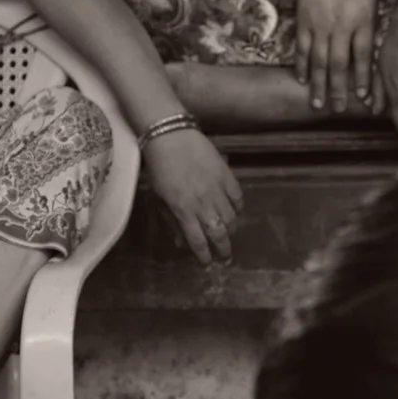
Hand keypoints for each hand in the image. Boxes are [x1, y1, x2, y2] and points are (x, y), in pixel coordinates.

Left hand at [143, 125, 242, 265]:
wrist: (171, 135)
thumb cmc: (159, 167)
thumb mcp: (159, 197)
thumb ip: (172, 219)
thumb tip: (181, 241)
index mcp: (184, 210)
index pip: (197, 240)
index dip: (203, 255)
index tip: (207, 263)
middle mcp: (203, 203)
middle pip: (219, 233)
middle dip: (223, 249)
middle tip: (225, 258)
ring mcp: (218, 190)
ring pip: (231, 219)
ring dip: (231, 230)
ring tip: (229, 235)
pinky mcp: (228, 176)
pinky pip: (238, 199)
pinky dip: (238, 209)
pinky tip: (234, 211)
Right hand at [292, 0, 378, 113]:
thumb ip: (371, 26)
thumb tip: (372, 52)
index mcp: (361, 21)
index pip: (362, 56)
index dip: (363, 78)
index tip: (364, 98)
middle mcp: (340, 27)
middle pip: (338, 64)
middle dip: (338, 90)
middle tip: (339, 110)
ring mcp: (319, 25)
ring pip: (318, 61)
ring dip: (318, 85)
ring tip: (317, 105)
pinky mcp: (303, 22)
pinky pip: (302, 49)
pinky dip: (301, 66)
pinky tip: (302, 80)